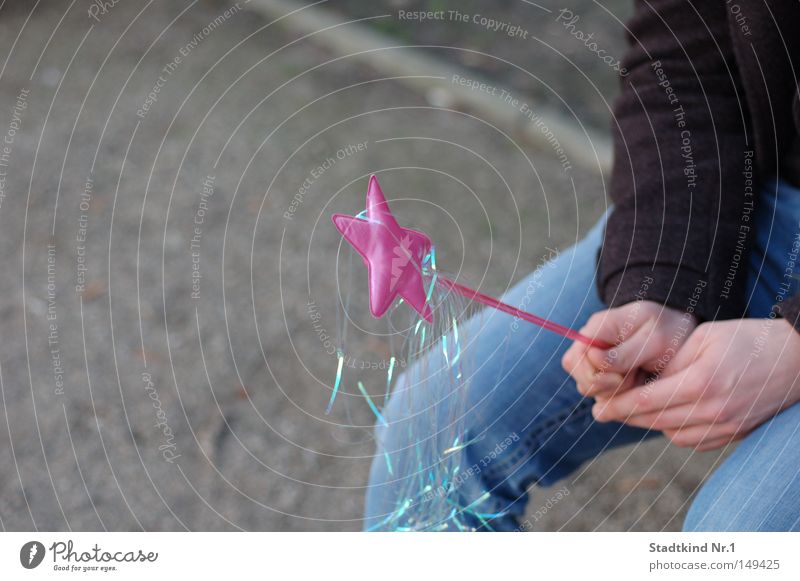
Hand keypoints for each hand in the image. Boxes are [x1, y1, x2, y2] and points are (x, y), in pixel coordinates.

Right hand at [562, 300, 696, 398]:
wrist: (685, 338)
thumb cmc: (671, 332)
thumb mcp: (655, 340)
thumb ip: (625, 353)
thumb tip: (592, 358)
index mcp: (600, 327)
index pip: (576, 357)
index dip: (595, 373)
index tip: (623, 375)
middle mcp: (591, 344)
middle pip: (578, 375)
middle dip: (605, 385)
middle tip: (634, 377)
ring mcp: (594, 362)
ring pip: (587, 388)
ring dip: (614, 392)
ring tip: (638, 377)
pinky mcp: (604, 377)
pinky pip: (601, 396)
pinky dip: (619, 398)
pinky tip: (637, 385)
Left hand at [593, 319, 799, 450]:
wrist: (795, 358)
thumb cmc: (746, 339)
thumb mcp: (702, 339)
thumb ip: (669, 362)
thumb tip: (638, 381)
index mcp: (702, 382)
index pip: (647, 401)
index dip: (617, 406)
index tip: (597, 409)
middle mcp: (714, 410)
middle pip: (656, 421)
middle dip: (625, 416)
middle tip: (602, 412)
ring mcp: (727, 427)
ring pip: (672, 434)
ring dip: (649, 424)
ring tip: (631, 410)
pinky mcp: (735, 435)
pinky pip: (693, 441)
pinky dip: (674, 431)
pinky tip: (664, 416)